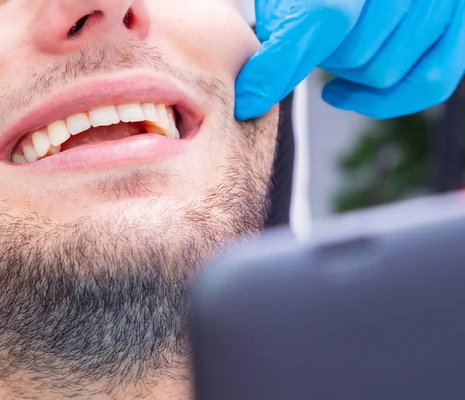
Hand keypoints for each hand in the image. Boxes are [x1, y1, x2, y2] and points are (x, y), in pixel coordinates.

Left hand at [235, 0, 464, 119]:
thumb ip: (281, 30)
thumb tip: (253, 96)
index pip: (326, 17)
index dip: (282, 65)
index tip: (249, 100)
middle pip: (356, 52)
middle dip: (321, 59)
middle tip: (306, 46)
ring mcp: (441, 0)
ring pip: (384, 71)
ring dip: (348, 72)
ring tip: (330, 51)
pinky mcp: (458, 24)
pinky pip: (430, 82)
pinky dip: (383, 99)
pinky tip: (341, 92)